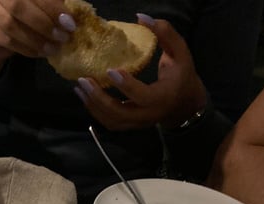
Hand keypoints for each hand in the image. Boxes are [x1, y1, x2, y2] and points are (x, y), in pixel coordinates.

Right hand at [0, 0, 74, 75]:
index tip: (69, 21)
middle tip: (63, 36)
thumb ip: (52, 2)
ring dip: (37, 39)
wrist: (0, 27)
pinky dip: (28, 49)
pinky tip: (42, 52)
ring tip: (54, 47)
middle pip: (18, 5)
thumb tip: (72, 15)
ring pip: (11, 26)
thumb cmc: (27, 8)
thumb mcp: (39, 1)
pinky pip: (8, 42)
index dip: (51, 6)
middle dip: (44, 23)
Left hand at [74, 15, 207, 129]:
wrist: (184, 106)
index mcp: (162, 97)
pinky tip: (86, 97)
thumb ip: (165, 33)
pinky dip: (95, 111)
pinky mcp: (130, 126)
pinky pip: (110, 123)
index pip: (142, 96)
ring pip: (112, 121)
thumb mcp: (180, 53)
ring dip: (93, 106)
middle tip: (83, 81)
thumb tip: (141, 17)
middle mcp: (148, 115)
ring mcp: (138, 123)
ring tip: (79, 88)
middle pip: (119, 114)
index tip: (109, 70)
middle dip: (99, 99)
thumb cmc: (182, 76)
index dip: (126, 85)